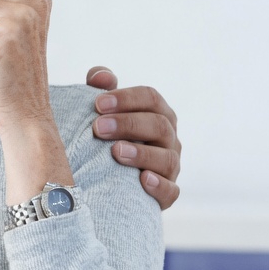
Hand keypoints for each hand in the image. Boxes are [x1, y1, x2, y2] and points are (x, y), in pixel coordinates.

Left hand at [86, 67, 181, 209]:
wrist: (108, 181)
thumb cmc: (106, 137)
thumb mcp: (103, 112)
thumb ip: (101, 90)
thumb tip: (100, 76)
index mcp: (157, 113)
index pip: (151, 98)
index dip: (126, 99)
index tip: (98, 104)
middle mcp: (169, 138)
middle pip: (159, 125)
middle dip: (128, 124)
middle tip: (98, 128)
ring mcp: (170, 167)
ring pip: (167, 158)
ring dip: (141, 153)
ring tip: (116, 152)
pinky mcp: (166, 193)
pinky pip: (171, 190)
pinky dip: (159, 185)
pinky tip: (142, 180)